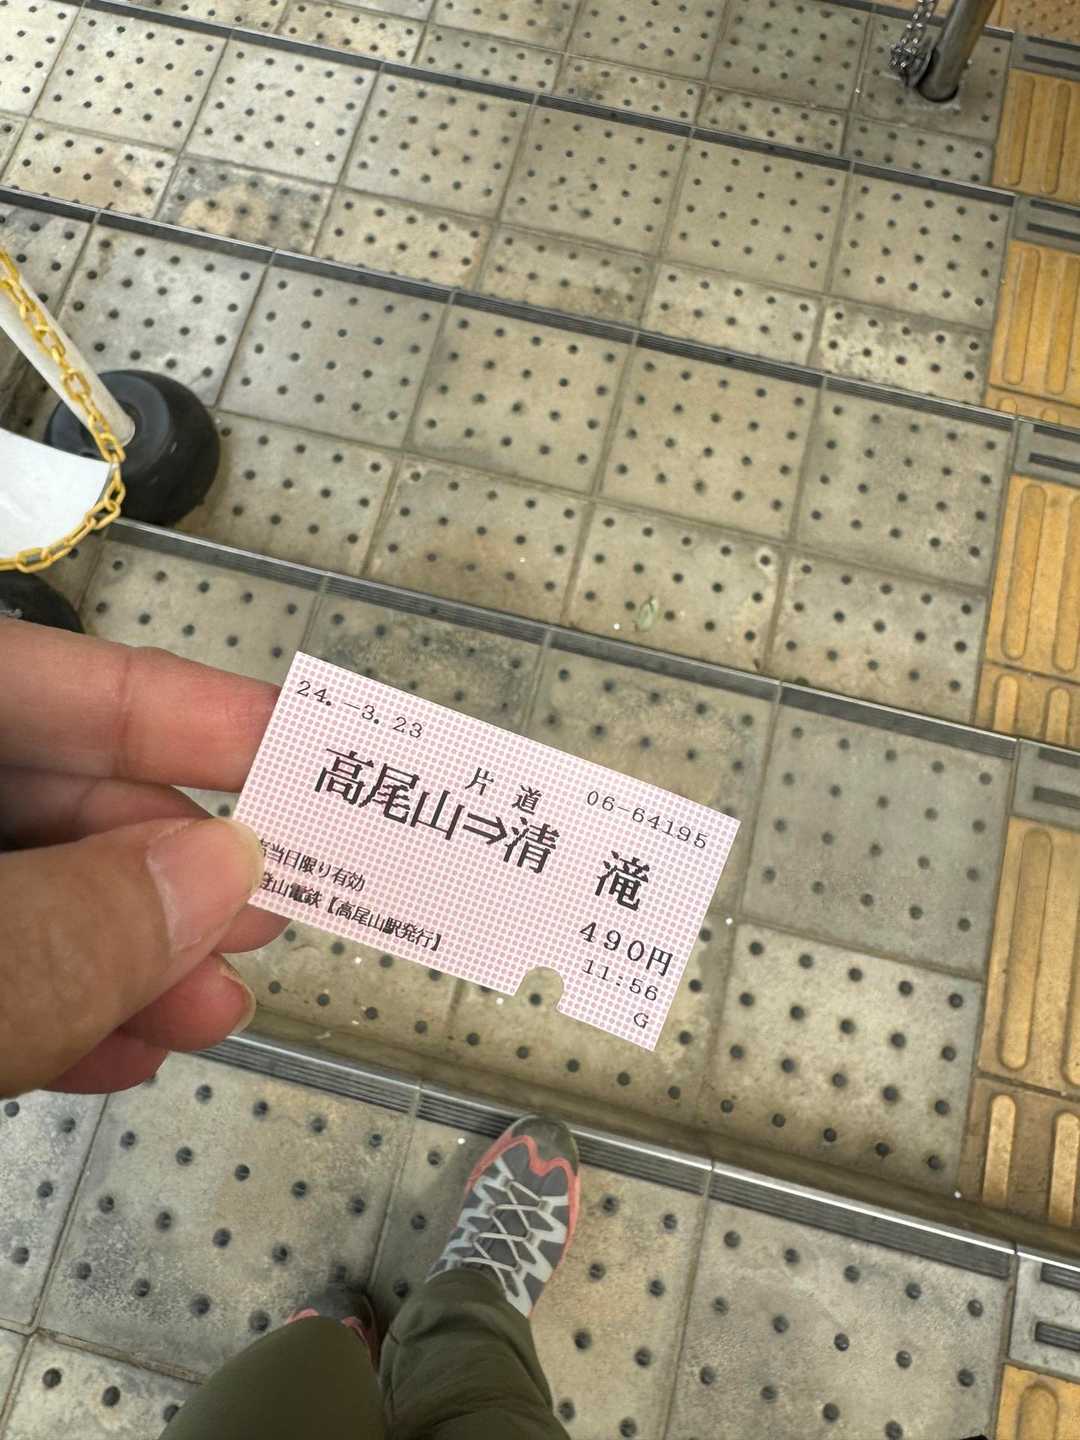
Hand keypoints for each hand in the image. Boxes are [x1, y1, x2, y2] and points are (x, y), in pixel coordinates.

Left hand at [0, 617, 285, 1095]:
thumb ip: (65, 920)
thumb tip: (227, 871)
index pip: (50, 679)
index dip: (190, 711)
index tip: (312, 756)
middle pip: (47, 791)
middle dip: (167, 865)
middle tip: (270, 914)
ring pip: (24, 891)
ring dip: (126, 955)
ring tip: (213, 1010)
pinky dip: (53, 1008)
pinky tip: (119, 1051)